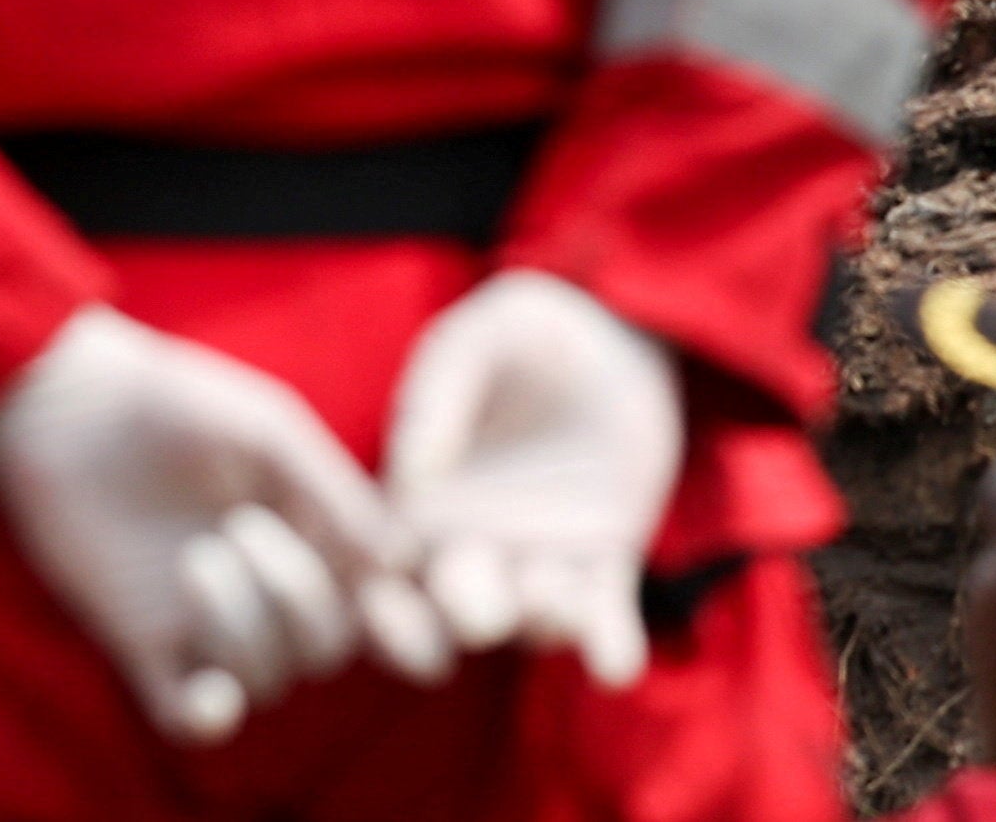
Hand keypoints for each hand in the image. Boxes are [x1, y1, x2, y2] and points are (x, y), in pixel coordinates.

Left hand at [0, 306, 448, 744]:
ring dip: (243, 630)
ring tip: (197, 557)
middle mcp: (262, 588)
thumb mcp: (265, 427)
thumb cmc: (168, 399)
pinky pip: (189, 716)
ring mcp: (200, 621)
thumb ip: (332, 490)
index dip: (394, 622)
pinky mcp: (139, 643)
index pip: (372, 606)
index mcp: (306, 537)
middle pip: (322, 649)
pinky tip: (206, 693)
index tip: (381, 603)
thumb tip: (398, 566)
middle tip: (241, 529)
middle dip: (300, 600)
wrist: (58, 402)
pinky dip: (207, 717)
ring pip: (265, 680)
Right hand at [379, 272, 679, 689]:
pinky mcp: (604, 563)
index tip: (382, 607)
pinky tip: (612, 664)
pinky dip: (609, 648)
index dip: (377, 600)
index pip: (383, 566)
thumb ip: (439, 392)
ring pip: (530, 618)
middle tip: (476, 614)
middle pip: (451, 608)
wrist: (618, 335)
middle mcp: (472, 542)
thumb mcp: (479, 339)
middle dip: (459, 617)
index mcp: (418, 496)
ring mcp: (539, 558)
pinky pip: (604, 619)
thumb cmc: (528, 330)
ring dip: (541, 621)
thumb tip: (409, 472)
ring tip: (555, 594)